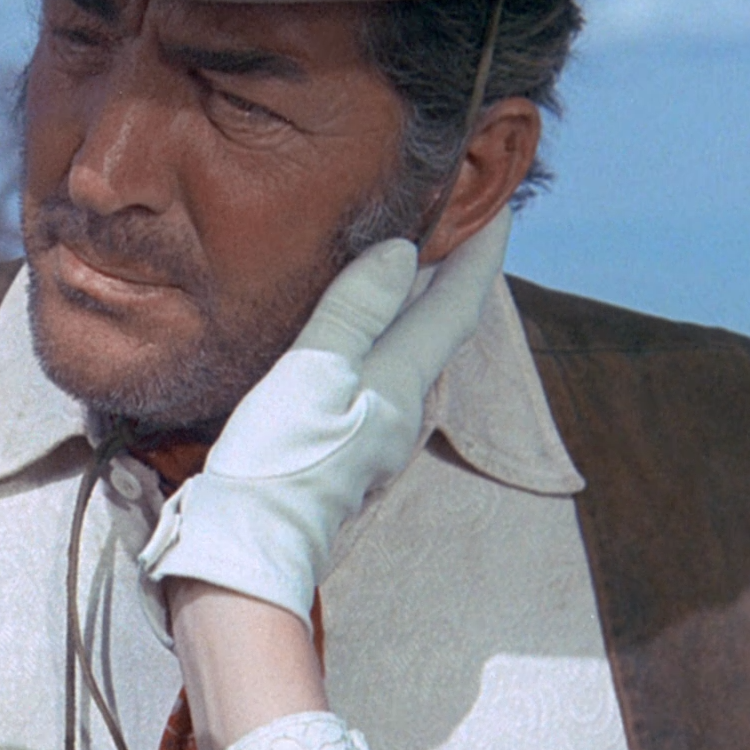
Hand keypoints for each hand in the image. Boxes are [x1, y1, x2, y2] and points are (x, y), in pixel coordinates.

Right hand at [140, 209, 511, 623]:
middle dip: (455, 270)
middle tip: (457, 217)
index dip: (481, 252)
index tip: (500, 204)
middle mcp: (401, 405)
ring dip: (418, 300)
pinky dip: (381, 329)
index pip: (458, 304)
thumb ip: (357, 309)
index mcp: (402, 381)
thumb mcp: (314, 372)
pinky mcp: (342, 442)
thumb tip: (405, 251)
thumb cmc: (279, 459)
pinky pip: (378, 368)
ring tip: (411, 256)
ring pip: (410, 347)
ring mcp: (374, 429)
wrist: (249, 546)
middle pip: (442, 325)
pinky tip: (356, 322)